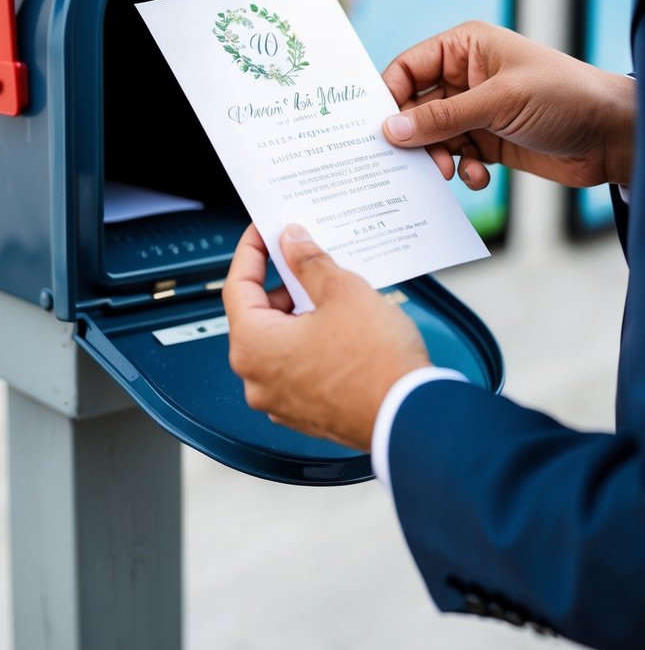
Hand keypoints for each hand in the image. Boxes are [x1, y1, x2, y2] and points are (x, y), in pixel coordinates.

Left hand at [222, 223, 429, 450]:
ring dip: (299, 314)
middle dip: (282, 284)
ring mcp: (280, 401)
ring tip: (331, 293)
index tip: (263, 232)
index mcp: (253, 347)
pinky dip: (310, 342)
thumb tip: (292, 243)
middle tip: (305, 258)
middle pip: (257, 315)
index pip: (237, 285)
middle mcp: (257, 379)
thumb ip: (308, 261)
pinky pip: (297, 366)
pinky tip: (339, 326)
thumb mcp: (341, 291)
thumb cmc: (376, 364)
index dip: (252, 251)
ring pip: (279, 342)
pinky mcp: (305, 412)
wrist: (411, 417)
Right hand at [381, 21, 635, 189]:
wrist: (613, 136)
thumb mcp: (499, 103)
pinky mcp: (487, 141)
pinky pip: (455, 156)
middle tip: (415, 161)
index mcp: (465, 48)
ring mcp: (476, 110)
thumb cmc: (565, 97)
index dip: (389, 97)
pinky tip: (478, 177)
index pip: (408, 68)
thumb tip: (390, 129)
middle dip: (413, 136)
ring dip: (437, 157)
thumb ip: (442, 117)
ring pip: (432, 136)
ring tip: (450, 170)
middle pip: (414, 107)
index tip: (378, 129)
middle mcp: (465, 77)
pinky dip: (460, 170)